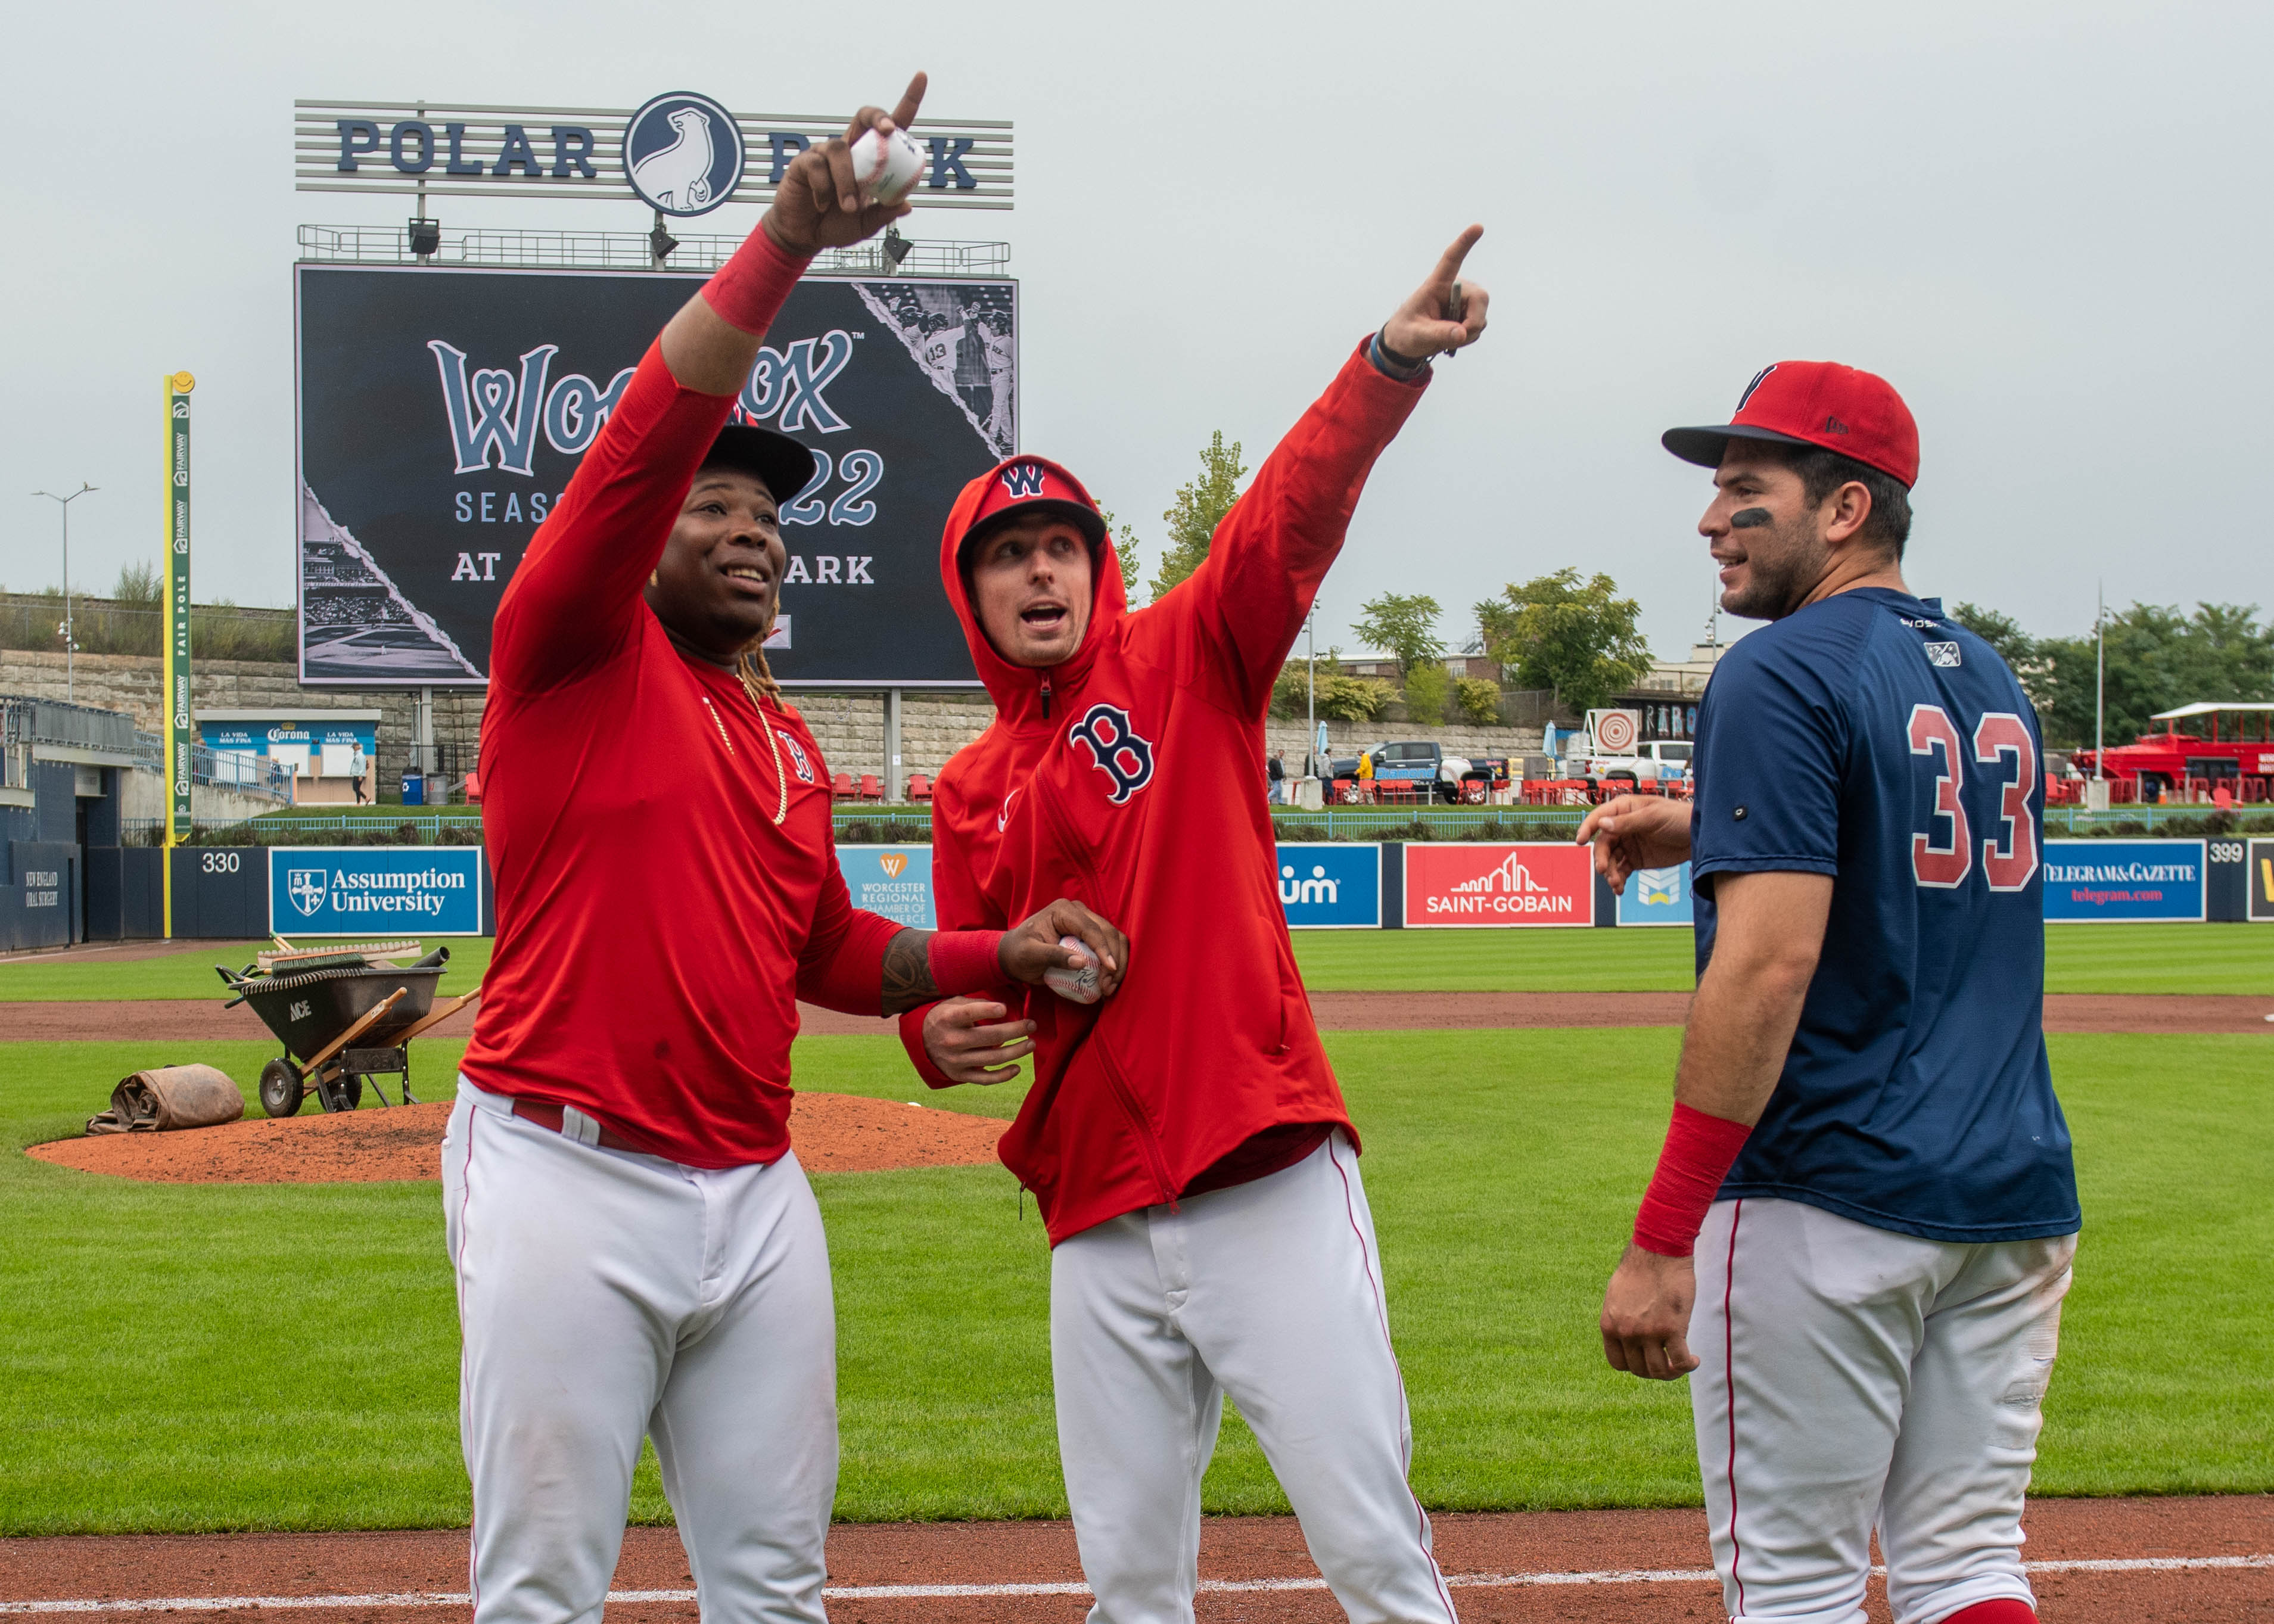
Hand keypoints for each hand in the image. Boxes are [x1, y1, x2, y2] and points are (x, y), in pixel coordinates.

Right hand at [762, 73, 927, 255]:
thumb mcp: (868, 224)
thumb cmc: (838, 223)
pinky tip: (822, 205)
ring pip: (841, 149)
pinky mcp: (804, 162)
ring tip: (849, 207)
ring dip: (848, 181)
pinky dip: (825, 190)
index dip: (908, 100)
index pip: (891, 127)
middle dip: (878, 117)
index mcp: (870, 158)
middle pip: (865, 116)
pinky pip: (818, 167)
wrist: (804, 235)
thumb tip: (907, 204)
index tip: (921, 76)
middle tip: (887, 130)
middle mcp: (850, 148)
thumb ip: (885, 213)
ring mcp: (825, 153)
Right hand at [922, 997, 1034, 1084]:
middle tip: (1032, 1025)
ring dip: (1016, 1051)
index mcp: (948, 1019)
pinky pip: (985, 1078)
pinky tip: (1017, 1068)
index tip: (1005, 1008)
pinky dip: (1003, 1075)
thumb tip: (1003, 1008)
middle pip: (989, 1037)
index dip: (987, 1011)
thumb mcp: (952, 1004)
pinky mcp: (960, 1075)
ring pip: (992, 1058)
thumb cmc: (945, 1018)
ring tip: (1031, 1044)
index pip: (968, 1014)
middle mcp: (951, 1041)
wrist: (922, 1042)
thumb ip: (974, 1003)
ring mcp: (956, 1060)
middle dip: (1015, 1031)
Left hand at [998, 899, 1128, 997]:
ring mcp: (1086, 922)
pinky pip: (1110, 947)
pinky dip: (1113, 964)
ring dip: (1118, 963)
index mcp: (1063, 911)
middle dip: (1114, 959)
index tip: (1109, 970)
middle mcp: (1078, 912)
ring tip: (1109, 987)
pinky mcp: (1090, 935)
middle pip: (1108, 932)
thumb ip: (1054, 956)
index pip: (1091, 929)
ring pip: (1115, 939)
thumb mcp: (1030, 955)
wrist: (1014, 954)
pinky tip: (1109, 983)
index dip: (1104, 949)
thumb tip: (1082, 962)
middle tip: (1107, 987)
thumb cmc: (1019, 953)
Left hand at [1382, 226, 1489, 361]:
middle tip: (1457, 337)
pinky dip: (1468, 337)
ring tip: (1445, 336)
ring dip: (1467, 333)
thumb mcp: (1416, 335)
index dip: (1465, 243)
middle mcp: (1455, 288)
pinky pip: (1479, 327)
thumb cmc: (1406, 332)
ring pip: (1481, 318)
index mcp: (1437, 284)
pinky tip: (1453, 337)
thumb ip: (1438, 333)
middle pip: (1480, 298)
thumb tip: (1461, 333)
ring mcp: (1464, 302)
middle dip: (1474, 322)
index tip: (1478, 227)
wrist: (1407, 344)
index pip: (1452, 260)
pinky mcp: (1469, 314)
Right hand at [1576, 794, 1691, 893]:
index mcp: (1624, 810)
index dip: (1587, 828)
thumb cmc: (1680, 817)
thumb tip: (1602, 824)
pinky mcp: (1636, 860)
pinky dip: (1618, 880)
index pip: (1599, 818)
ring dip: (1609, 872)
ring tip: (1616, 883)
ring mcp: (1628, 844)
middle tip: (1604, 869)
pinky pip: (1621, 871)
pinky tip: (1619, 888)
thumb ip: (1628, 822)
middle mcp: (1622, 827)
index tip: (1579, 841)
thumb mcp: (1653, 817)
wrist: (1699, 837)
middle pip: (1602, 844)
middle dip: (1601, 858)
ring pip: (1610, 860)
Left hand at [1600, 1243, 1699, 1379]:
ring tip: (1683, 1363)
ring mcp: (1648, 1333)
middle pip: (1640, 1370)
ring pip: (1659, 1371)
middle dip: (1655, 1370)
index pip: (1618, 1363)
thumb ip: (1621, 1319)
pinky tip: (1694, 1360)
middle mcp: (1626, 1332)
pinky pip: (1681, 1361)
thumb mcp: (1617, 1297)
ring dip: (1672, 1372)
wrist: (1658, 1250)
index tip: (1647, 1360)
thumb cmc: (1641, 1268)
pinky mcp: (1672, 1329)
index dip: (1634, 1366)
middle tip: (1669, 1362)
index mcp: (1609, 1325)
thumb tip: (1629, 1336)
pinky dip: (1688, 1366)